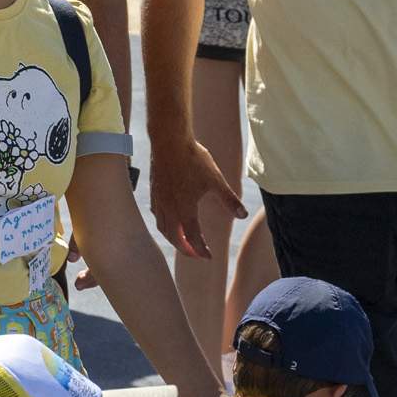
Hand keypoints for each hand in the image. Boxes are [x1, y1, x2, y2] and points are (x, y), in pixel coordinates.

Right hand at [148, 137, 243, 259]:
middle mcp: (169, 209)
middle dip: (185, 249)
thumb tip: (242, 215)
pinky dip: (164, 223)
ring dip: (173, 238)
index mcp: (185, 210)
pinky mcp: (154, 190)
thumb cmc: (193, 159)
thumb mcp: (216, 180)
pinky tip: (170, 218)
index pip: (193, 239)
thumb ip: (229, 199)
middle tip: (196, 254)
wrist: (169, 140)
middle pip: (174, 238)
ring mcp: (159, 200)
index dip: (201, 250)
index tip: (209, 257)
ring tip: (182, 240)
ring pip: (162, 227)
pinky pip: (156, 214)